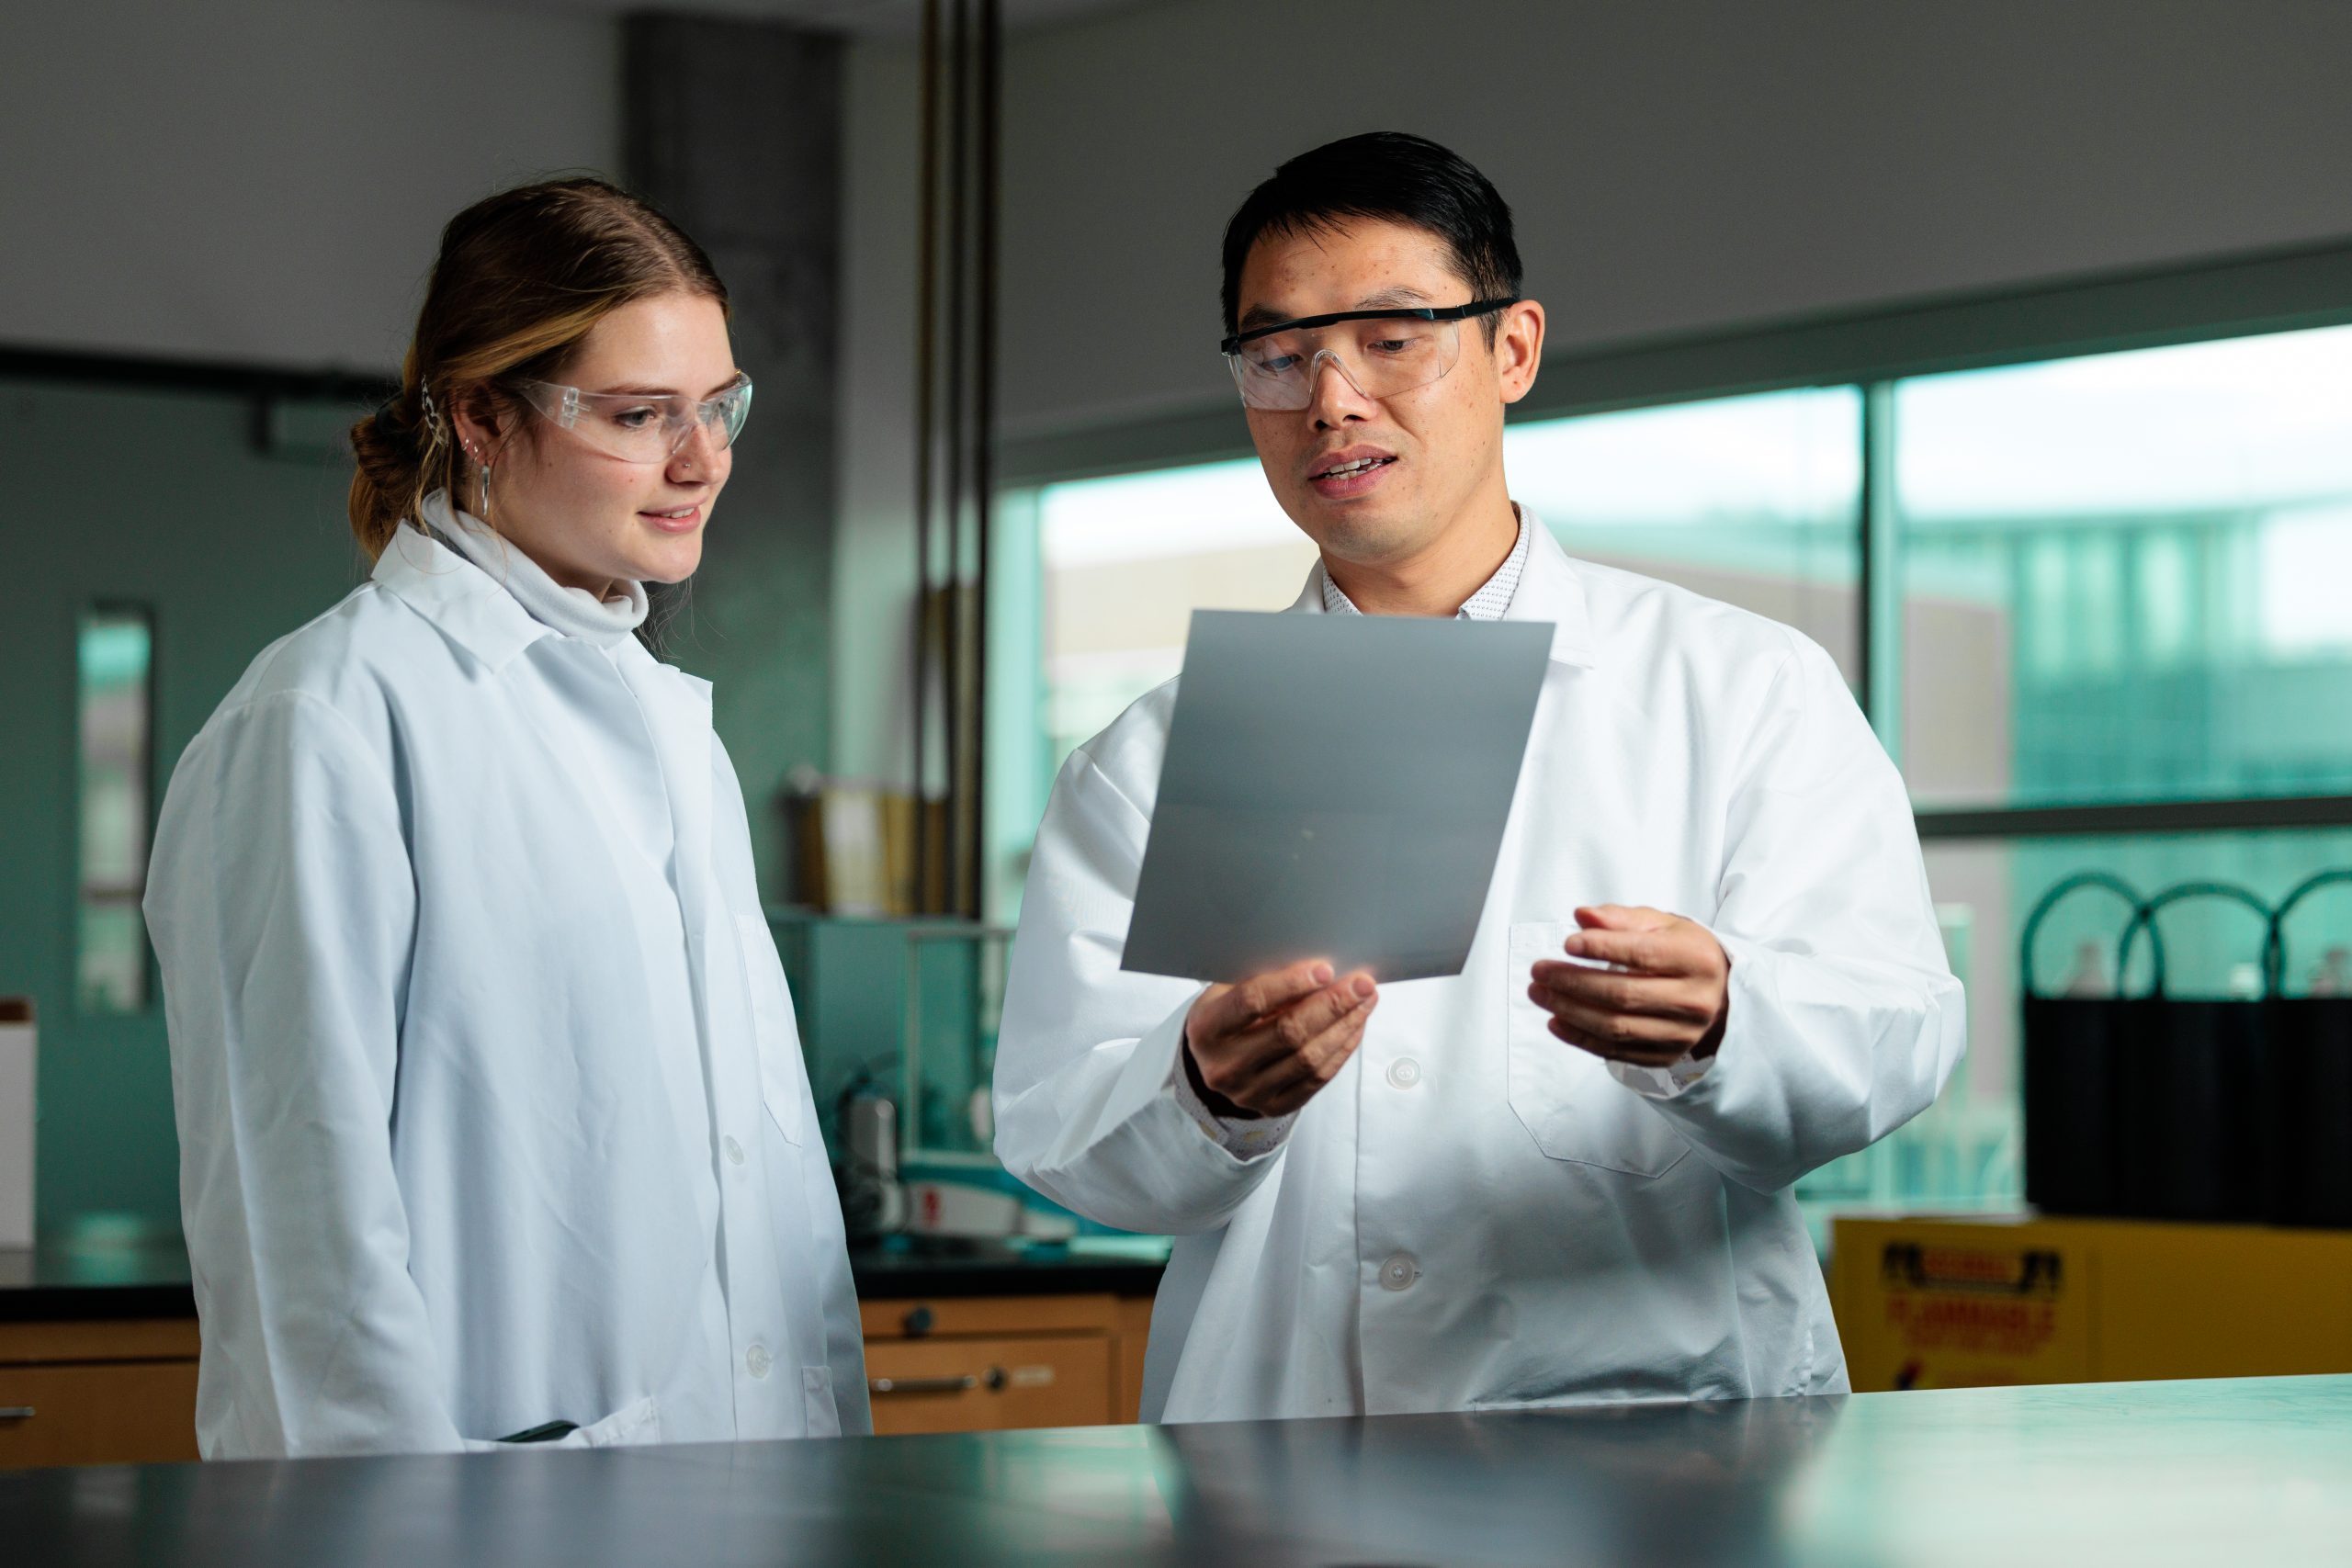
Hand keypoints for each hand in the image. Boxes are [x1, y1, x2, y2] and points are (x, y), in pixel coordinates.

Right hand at [1183, 959, 1378, 1117]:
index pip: (1252, 1002)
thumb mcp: (1229, 990)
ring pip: (1309, 1059)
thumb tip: (1320, 967)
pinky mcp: (1273, 1107)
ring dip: (1344, 1027)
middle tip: (1362, 984)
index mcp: (1206, 1029)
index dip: (1291, 984)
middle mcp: (1224, 1066)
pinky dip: (1342, 1050)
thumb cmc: (1228, 1015)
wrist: (1215, 1063)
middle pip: (1288, 1033)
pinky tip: (1355, 1026)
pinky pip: (1317, 1079)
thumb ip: (1265, 978)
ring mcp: (1248, 1093)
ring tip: (1365, 1001)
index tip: (1325, 969)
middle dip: (1332, 1005)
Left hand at [1526, 905, 1729, 1068]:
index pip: (1642, 955)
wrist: (1721, 998)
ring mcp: (1680, 1034)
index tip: (1567, 943)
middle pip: (1623, 994)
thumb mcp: (1663, 926)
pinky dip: (1580, 1038)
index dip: (1601, 948)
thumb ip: (1621, 919)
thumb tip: (1582, 916)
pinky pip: (1616, 1051)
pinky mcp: (1665, 1056)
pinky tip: (1556, 1021)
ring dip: (1569, 1011)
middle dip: (1573, 983)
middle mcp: (1692, 1001)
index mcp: (1696, 960)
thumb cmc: (1685, 955)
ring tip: (1540, 993)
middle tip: (1540, 971)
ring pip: (1616, 1027)